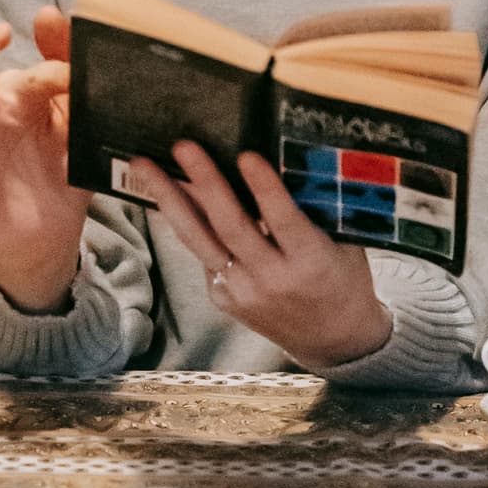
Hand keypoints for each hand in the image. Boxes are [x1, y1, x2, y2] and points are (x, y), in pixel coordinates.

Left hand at [132, 143, 392, 372]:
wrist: (333, 341)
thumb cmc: (341, 277)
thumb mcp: (343, 243)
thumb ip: (315, 210)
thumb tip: (281, 157)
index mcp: (311, 262)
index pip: (283, 220)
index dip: (264, 188)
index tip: (246, 155)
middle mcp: (273, 279)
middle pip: (230, 226)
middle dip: (205, 182)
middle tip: (183, 146)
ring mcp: (242, 292)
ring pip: (199, 241)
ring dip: (169, 199)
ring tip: (144, 166)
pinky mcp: (223, 298)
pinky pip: (202, 253)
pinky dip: (186, 221)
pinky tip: (167, 191)